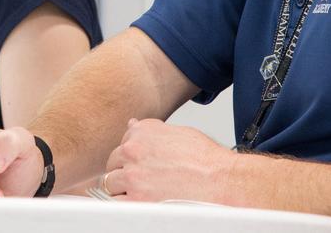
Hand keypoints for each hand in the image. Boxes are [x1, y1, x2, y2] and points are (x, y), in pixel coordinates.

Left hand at [101, 119, 234, 202]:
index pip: (123, 143)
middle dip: (123, 170)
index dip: (131, 156)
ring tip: (141, 192)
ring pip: (110, 183)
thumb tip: (133, 126)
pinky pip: (116, 202)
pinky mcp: (136, 199)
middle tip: (140, 180)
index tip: (138, 164)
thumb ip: (151, 130)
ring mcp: (132, 176)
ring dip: (122, 188)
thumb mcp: (178, 132)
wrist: (220, 180)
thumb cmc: (205, 159)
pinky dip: (123, 203)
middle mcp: (133, 150)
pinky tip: (137, 203)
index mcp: (142, 132)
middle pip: (113, 162)